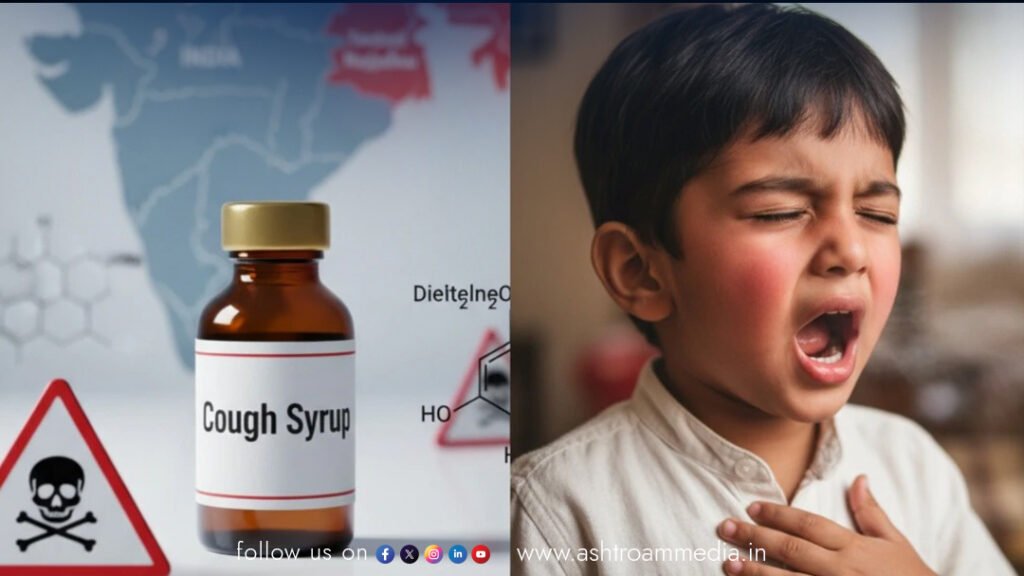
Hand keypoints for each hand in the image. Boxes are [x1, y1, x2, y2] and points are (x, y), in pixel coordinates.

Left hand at [716, 475, 935, 575]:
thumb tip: (858, 477)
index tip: (751, 505)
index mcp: (855, 548)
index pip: (809, 524)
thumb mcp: (895, 544)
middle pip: (791, 550)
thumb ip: (871, 512)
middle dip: (755, 537)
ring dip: (755, 572)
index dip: (778, 513)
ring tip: (727, 564)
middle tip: (723, 527)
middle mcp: (843, 570)